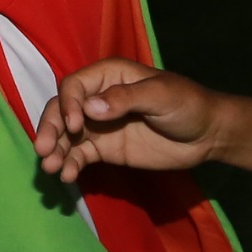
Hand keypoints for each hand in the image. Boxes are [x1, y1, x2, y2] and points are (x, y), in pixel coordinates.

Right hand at [31, 59, 227, 182]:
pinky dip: (70, 164)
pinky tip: (67, 176)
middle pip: (62, 110)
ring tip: (50, 168)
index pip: (74, 86)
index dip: (68, 104)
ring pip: (66, 135)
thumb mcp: (161, 95)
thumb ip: (126, 98)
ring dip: (55, 149)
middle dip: (51, 129)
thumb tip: (90, 107)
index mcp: (109, 75)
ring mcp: (99, 125)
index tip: (75, 126)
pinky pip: (79, 155)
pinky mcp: (104, 148)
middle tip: (44, 150)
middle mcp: (97, 98)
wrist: (207, 135)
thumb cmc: (188, 104)